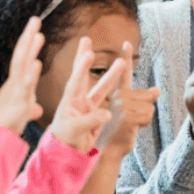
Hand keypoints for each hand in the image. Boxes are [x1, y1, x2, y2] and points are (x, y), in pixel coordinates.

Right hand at [0, 17, 43, 134]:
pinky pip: (25, 86)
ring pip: (21, 65)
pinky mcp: (18, 102)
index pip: (24, 59)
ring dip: (29, 49)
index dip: (30, 45)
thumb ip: (31, 108)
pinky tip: (37, 62)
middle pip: (21, 55)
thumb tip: (37, 109)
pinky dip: (31, 73)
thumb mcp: (23, 115)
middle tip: (35, 19)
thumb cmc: (6, 126)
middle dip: (28, 37)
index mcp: (17, 84)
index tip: (37, 30)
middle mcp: (15, 83)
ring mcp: (16, 91)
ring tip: (37, 33)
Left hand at [49, 37, 124, 153]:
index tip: (88, 52)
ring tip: (122, 61)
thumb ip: (91, 120)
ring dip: (111, 74)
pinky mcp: (96, 114)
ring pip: (102, 86)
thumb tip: (108, 113)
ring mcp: (88, 106)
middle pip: (84, 75)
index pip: (76, 80)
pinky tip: (127, 88)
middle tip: (87, 40)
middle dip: (86, 58)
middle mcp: (79, 100)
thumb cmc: (66, 141)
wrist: (67, 154)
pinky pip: (109, 100)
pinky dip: (118, 93)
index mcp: (70, 101)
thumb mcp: (75, 130)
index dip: (82, 66)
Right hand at [99, 41, 159, 156]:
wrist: (109, 151)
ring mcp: (121, 105)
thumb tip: (158, 89)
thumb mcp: (133, 114)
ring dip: (145, 119)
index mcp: (118, 94)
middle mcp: (118, 96)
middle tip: (130, 121)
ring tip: (130, 126)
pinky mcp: (126, 115)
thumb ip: (144, 99)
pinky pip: (148, 115)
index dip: (126, 57)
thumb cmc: (121, 132)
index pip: (124, 73)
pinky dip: (145, 124)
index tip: (127, 42)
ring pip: (150, 107)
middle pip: (148, 96)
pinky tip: (132, 129)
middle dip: (146, 110)